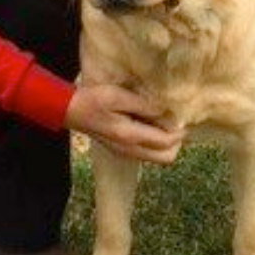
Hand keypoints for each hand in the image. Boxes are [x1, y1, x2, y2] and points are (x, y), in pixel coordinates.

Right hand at [64, 84, 183, 164]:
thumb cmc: (94, 100)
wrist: (72, 111)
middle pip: (166, 157)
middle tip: (176, 120)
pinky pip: (148, 152)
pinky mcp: (123, 150)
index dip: (179, 131)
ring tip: (164, 119)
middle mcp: (130, 150)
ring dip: (166, 142)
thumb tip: (166, 112)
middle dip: (176, 141)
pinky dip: (156, 141)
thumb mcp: (118, 96)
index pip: (166, 143)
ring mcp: (126, 152)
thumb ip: (143, 105)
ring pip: (158, 157)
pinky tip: (151, 122)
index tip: (183, 115)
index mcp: (130, 136)